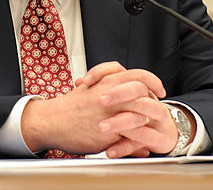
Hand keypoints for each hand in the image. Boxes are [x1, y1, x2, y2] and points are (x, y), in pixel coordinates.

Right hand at [21, 61, 179, 156]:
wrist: (52, 121)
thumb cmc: (69, 106)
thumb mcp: (89, 86)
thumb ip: (106, 80)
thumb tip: (119, 78)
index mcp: (107, 81)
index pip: (138, 75)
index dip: (152, 80)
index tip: (158, 88)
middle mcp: (111, 93)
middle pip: (143, 90)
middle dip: (155, 97)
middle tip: (160, 102)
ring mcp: (110, 112)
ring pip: (140, 110)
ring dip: (148, 115)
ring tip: (151, 121)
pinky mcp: (108, 131)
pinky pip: (131, 132)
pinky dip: (140, 136)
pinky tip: (141, 139)